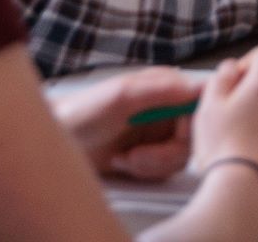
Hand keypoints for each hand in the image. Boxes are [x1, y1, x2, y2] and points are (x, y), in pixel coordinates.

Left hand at [51, 67, 199, 181]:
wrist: (57, 140)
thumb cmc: (82, 112)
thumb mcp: (120, 97)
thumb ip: (159, 91)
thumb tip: (197, 87)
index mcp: (165, 87)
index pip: (200, 105)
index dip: (194, 125)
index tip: (176, 139)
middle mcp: (166, 108)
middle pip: (192, 137)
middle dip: (165, 153)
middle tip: (138, 156)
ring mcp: (159, 133)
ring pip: (179, 157)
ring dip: (151, 163)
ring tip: (126, 158)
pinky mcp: (150, 154)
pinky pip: (164, 169)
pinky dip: (144, 171)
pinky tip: (123, 162)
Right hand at [189, 47, 257, 219]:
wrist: (245, 196)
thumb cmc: (224, 151)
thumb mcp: (208, 106)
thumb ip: (220, 79)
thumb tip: (231, 68)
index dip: (250, 62)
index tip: (236, 80)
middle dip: (253, 102)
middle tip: (229, 125)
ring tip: (240, 153)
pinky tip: (257, 167)